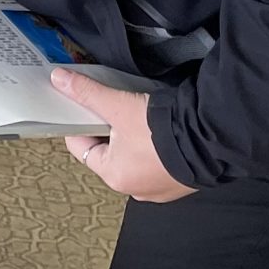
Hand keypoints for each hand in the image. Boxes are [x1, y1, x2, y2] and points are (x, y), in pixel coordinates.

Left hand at [53, 71, 193, 201]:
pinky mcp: (181, 184)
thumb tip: (56, 78)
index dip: (80, 123)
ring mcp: (160, 189)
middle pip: (108, 153)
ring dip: (132, 139)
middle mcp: (134, 189)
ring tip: (138, 116)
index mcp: (113, 176)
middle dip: (108, 130)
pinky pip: (157, 163)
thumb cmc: (159, 130)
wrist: (212, 140)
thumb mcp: (118, 106)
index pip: (82, 147)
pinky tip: (161, 131)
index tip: (85, 106)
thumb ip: (86, 92)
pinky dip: (154, 148)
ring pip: (133, 158)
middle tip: (113, 107)